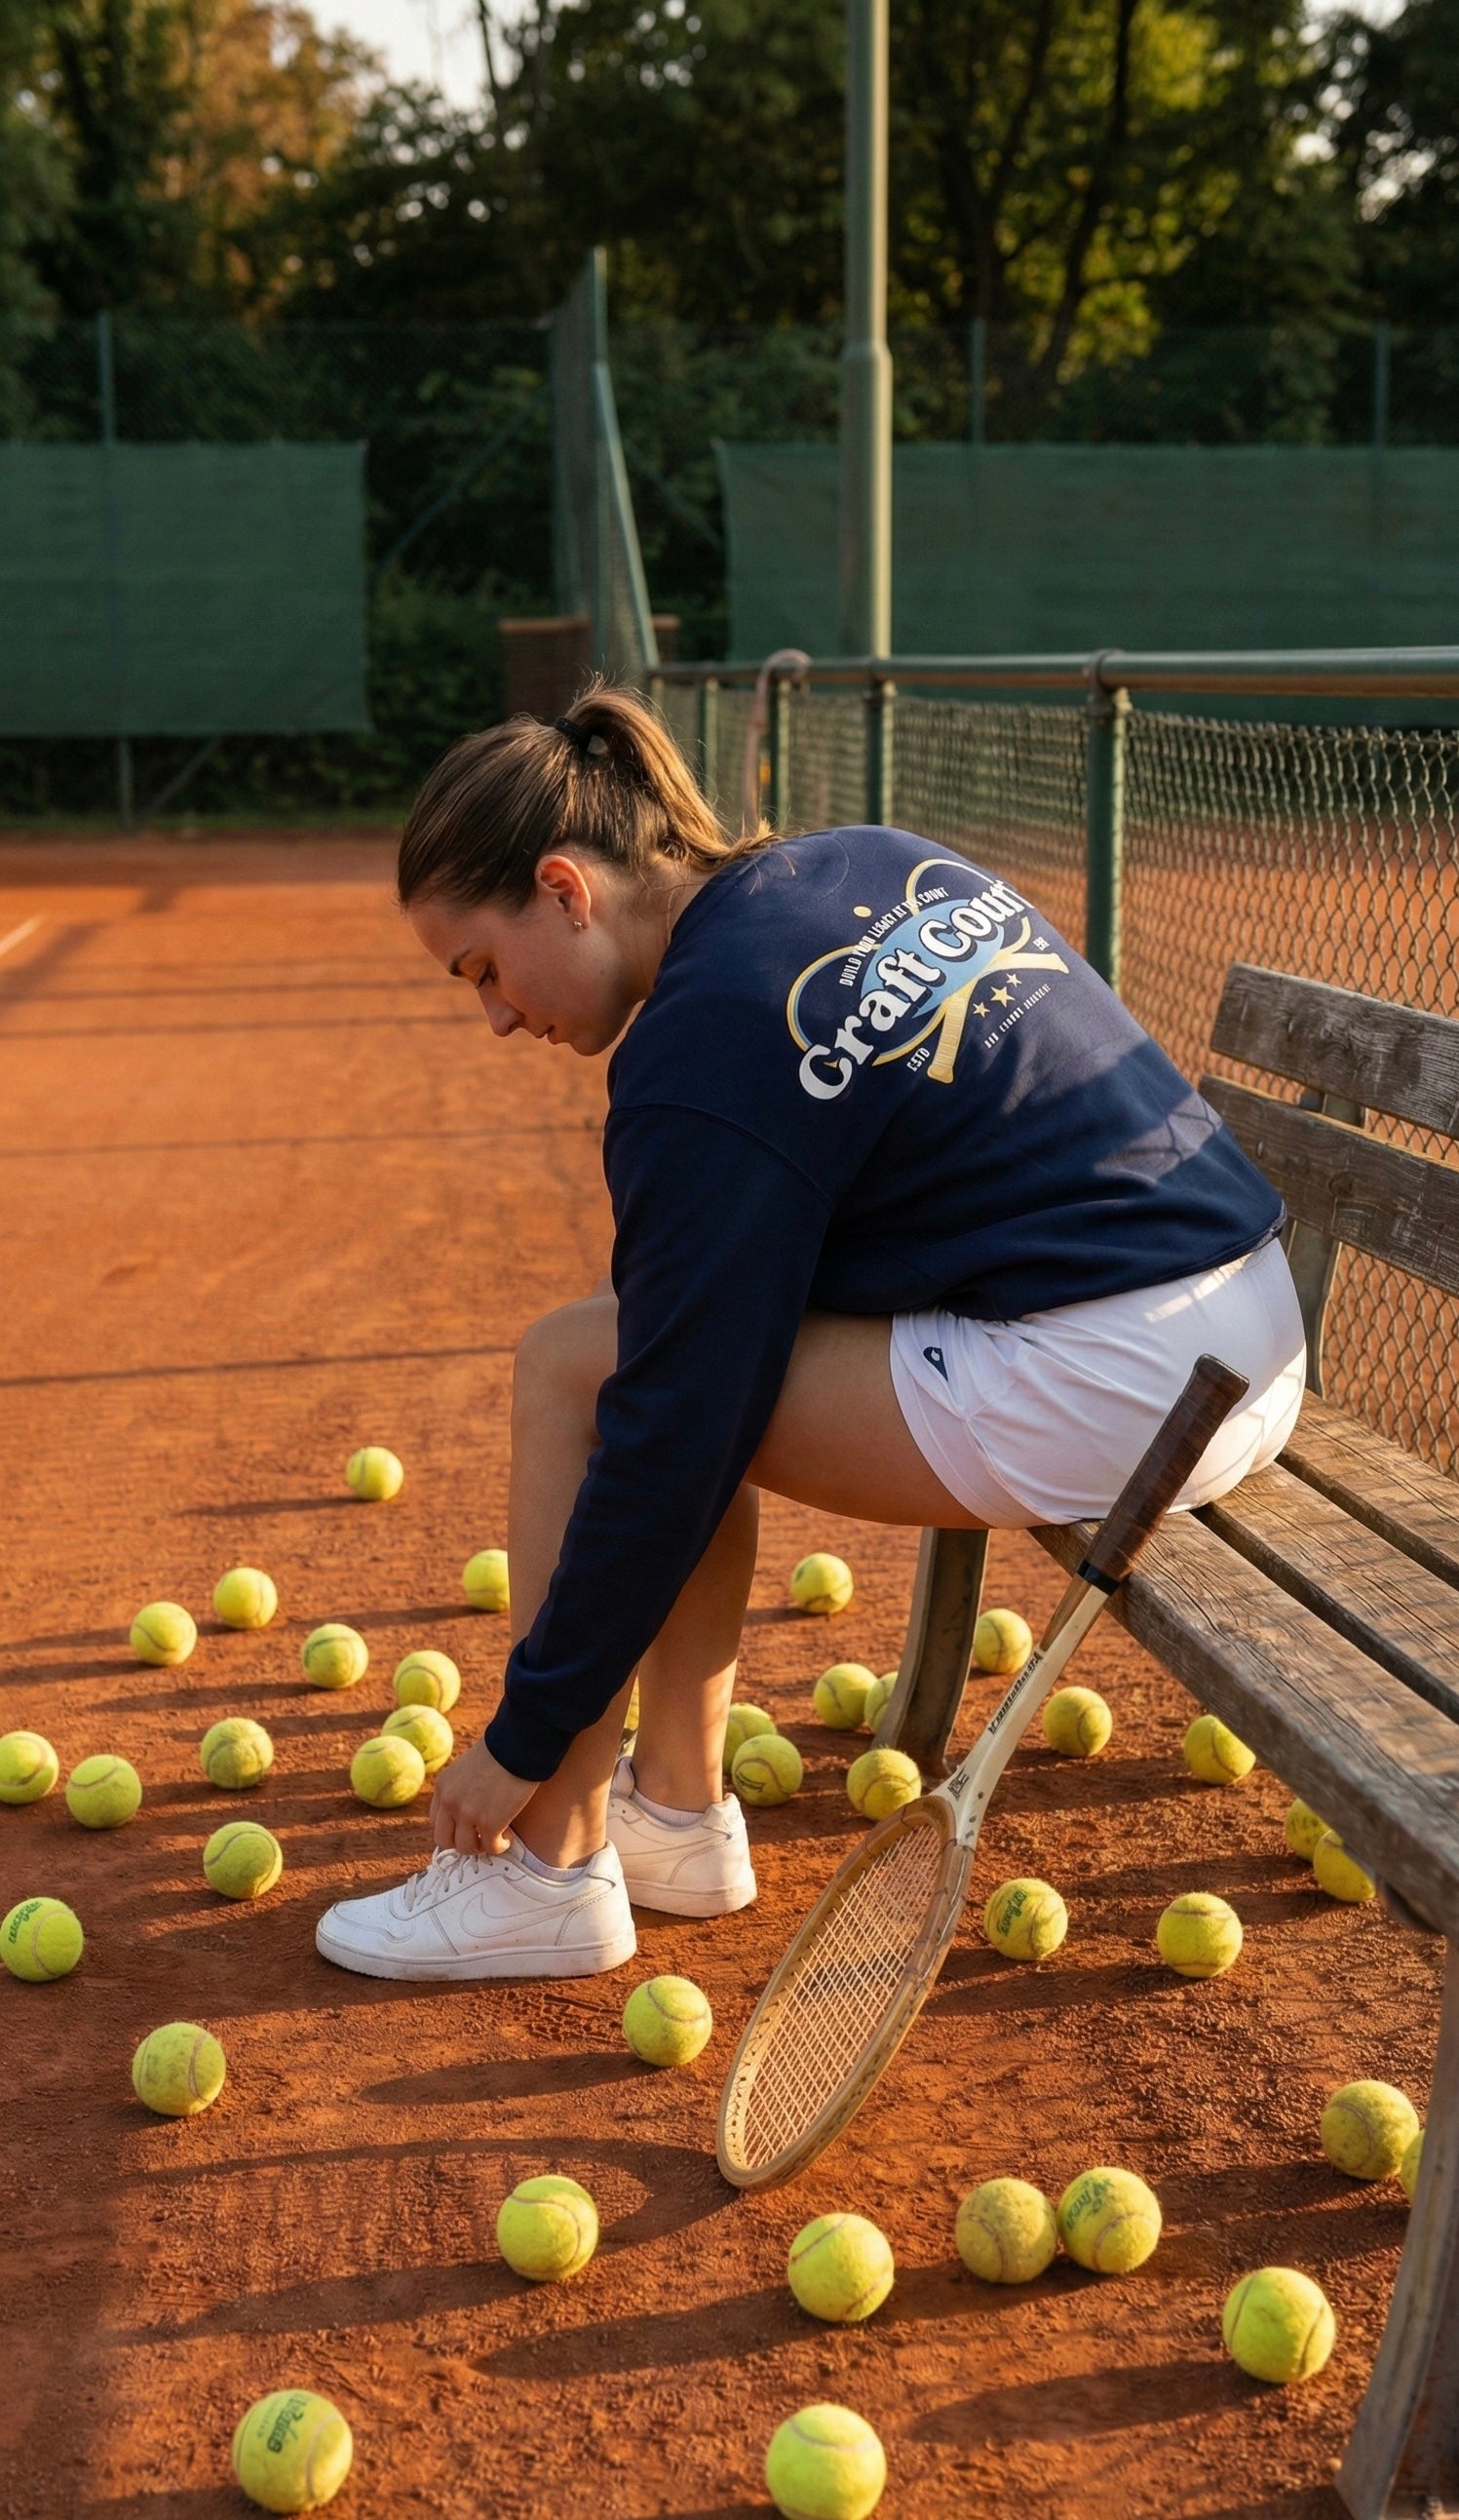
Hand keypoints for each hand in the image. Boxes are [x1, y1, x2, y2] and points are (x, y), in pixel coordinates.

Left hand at [432, 1737, 533, 1855]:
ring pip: (466, 1848)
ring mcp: (467, 1814)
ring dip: (482, 1846)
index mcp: (442, 1787)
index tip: (469, 1827)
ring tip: (497, 1836)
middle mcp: (449, 1802)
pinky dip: (500, 1846)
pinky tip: (508, 1836)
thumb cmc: (501, 1750)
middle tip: (481, 1837)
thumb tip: (470, 1805)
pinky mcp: (489, 1823)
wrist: (519, 1744)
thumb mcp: (468, 1767)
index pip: (436, 1821)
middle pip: (443, 1840)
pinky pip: (491, 1848)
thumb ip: (462, 1788)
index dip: (453, 1828)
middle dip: (462, 1842)